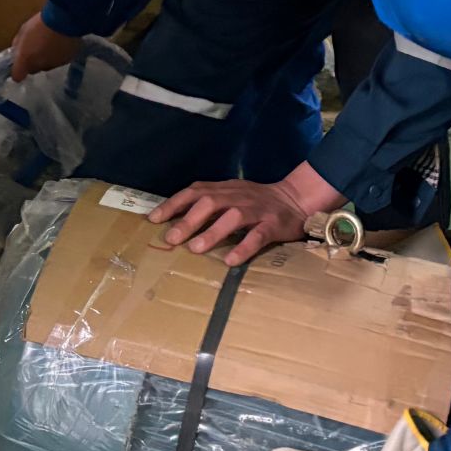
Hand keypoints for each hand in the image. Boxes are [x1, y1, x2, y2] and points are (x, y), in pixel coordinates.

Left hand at [9, 12, 80, 78]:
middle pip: (33, 69)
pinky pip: (60, 60)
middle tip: (36, 48)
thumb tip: (17, 51)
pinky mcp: (68, 60)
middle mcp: (40, 66)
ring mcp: (55, 64)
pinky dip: (59, 54)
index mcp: (26, 60)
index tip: (20, 63)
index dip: (18, 70)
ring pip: (47, 65)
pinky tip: (60, 43)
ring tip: (50, 43)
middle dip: (33, 62)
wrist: (65, 20)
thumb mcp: (23, 30)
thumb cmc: (40, 24)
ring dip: (47, 58)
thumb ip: (18, 43)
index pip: (17, 76)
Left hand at [149, 163, 345, 266]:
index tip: (154, 219)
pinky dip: (244, 247)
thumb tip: (174, 220)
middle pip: (210, 202)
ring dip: (213, 232)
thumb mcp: (231, 195)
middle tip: (172, 238)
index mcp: (225, 189)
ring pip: (233, 217)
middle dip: (189, 219)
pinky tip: (231, 261)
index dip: (174, 204)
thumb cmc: (256, 202)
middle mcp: (238, 197)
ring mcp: (257, 210)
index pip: (195, 191)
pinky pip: (257, 236)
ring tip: (196, 249)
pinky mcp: (273, 225)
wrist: (296, 199)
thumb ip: (208, 203)